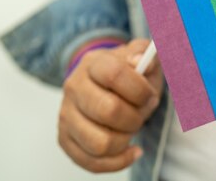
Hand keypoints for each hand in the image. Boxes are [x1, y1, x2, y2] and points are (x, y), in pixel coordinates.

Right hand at [58, 38, 162, 172]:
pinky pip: (92, 162)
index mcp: (93, 63)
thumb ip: (145, 53)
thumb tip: (138, 61)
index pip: (114, 75)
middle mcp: (74, 87)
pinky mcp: (65, 139)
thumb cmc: (129, 73)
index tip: (149, 95)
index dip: (139, 89)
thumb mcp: (142, 57)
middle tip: (141, 113)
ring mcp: (67, 115)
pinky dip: (118, 161)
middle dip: (135, 117)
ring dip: (125, 140)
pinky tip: (131, 150)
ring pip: (100, 143)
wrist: (104, 83)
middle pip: (108, 111)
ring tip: (131, 129)